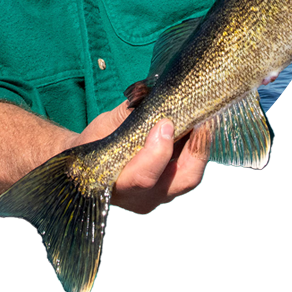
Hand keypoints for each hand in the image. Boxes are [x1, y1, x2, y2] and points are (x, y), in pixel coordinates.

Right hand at [71, 100, 207, 213]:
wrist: (88, 164)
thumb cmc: (96, 141)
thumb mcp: (105, 125)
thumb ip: (127, 113)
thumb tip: (147, 93)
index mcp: (117, 184)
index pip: (144, 176)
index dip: (159, 151)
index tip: (165, 123)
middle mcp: (141, 198)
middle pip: (180, 180)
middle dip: (195, 149)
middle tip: (199, 119)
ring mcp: (158, 196)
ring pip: (190, 176)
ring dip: (200, 147)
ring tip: (203, 120)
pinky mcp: (169, 190)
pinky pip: (190, 171)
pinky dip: (197, 149)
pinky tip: (198, 127)